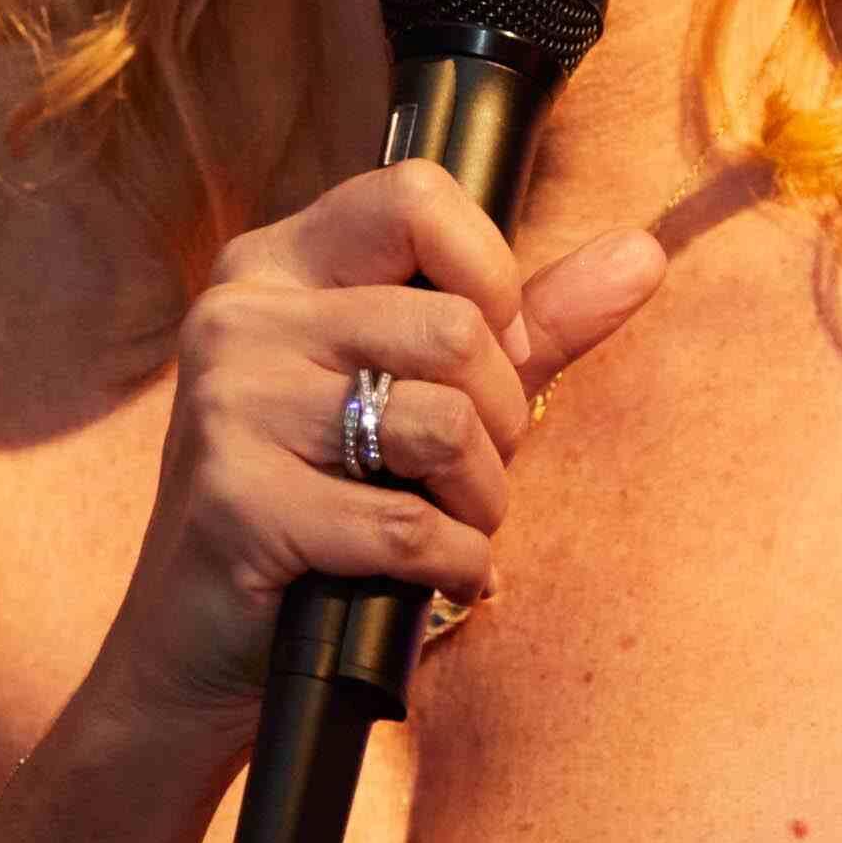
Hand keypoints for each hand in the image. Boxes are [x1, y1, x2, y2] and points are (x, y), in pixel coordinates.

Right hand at [80, 165, 670, 740]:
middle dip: (499, 419)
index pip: (415, 195)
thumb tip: (642, 255)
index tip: (492, 352)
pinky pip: (406, 525)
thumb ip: (526, 325)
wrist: (199, 647)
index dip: (489, 275)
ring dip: (481, 500)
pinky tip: (433, 575)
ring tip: (451, 524)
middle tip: (468, 471)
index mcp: (275, 266)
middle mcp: (240, 318)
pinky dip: (453, 563)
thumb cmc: (322, 508)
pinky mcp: (238, 505)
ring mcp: (229, 408)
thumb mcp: (417, 395)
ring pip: (441, 423)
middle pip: (453, 326)